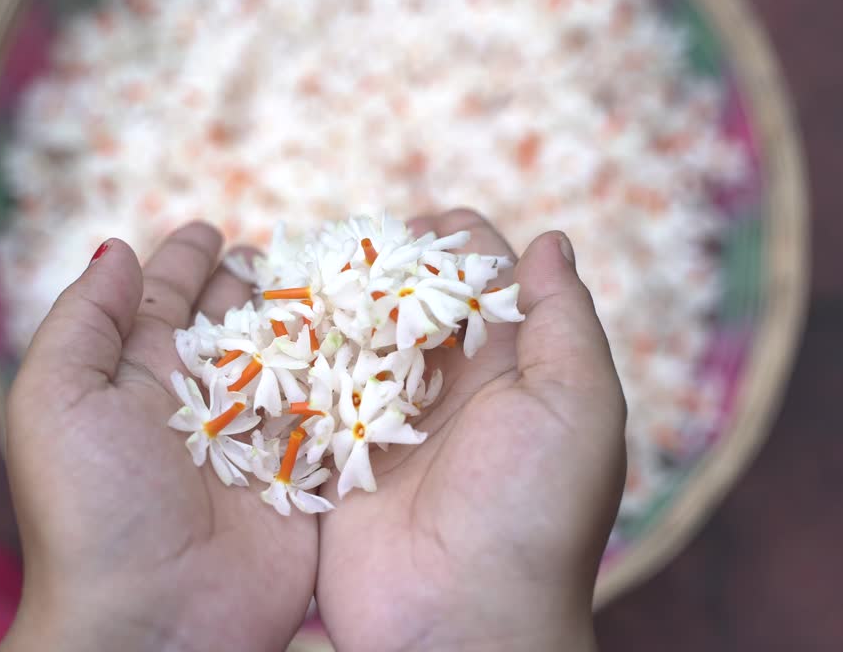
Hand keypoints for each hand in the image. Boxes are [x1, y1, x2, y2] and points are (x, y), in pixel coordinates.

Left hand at [0, 224, 315, 651]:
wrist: (153, 619)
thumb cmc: (93, 509)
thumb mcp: (55, 400)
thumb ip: (82, 320)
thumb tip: (116, 251)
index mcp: (135, 379)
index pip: (164, 300)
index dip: (184, 261)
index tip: (208, 229)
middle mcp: (197, 403)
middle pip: (231, 322)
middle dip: (250, 282)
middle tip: (277, 251)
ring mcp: (255, 439)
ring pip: (287, 357)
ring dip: (305, 317)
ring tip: (328, 280)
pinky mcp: (307, 475)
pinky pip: (332, 410)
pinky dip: (347, 373)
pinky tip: (365, 336)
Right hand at [316, 209, 626, 651]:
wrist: (461, 623)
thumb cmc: (533, 515)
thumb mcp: (577, 407)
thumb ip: (563, 320)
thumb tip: (550, 240)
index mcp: (508, 366)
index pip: (477, 274)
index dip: (448, 239)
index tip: (411, 230)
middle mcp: (446, 387)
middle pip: (404, 296)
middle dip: (374, 267)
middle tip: (339, 254)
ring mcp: (384, 421)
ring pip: (351, 337)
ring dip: (327, 307)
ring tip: (295, 281)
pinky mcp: (333, 456)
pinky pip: (309, 393)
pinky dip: (292, 361)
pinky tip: (266, 331)